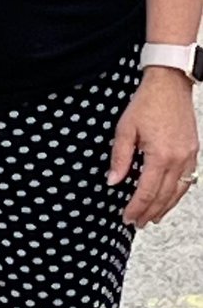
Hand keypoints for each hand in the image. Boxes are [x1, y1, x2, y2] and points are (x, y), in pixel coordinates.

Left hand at [108, 67, 198, 228]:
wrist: (170, 84)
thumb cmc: (147, 102)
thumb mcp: (125, 128)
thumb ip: (120, 157)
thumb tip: (113, 181)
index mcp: (160, 156)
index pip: (146, 191)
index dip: (135, 207)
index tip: (127, 217)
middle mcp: (178, 160)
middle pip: (163, 196)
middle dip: (149, 212)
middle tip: (137, 222)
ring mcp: (189, 157)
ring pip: (178, 192)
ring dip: (164, 207)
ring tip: (152, 217)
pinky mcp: (193, 152)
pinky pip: (186, 180)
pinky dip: (176, 193)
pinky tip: (168, 198)